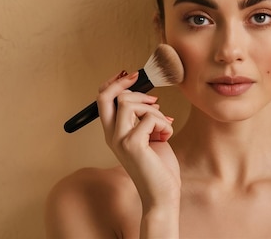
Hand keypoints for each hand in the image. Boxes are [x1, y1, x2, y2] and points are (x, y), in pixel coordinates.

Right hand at [97, 70, 180, 209]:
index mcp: (114, 133)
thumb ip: (143, 119)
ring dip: (153, 110)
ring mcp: (120, 140)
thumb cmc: (159, 167)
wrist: (162, 195)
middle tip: (155, 99)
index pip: (103, 100)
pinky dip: (164, 123)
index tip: (130, 75)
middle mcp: (112, 136)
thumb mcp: (150, 136)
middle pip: (108, 96)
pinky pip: (150, 118)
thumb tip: (150, 98)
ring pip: (129, 103)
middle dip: (131, 88)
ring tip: (164, 126)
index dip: (114, 83)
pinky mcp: (133, 145)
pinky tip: (167, 136)